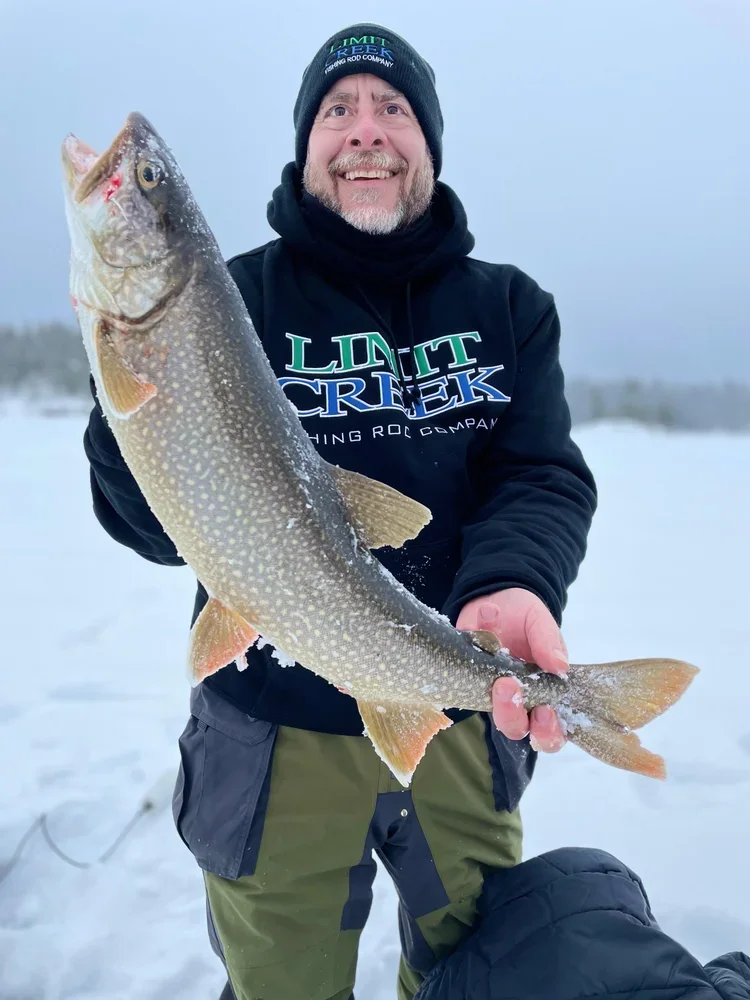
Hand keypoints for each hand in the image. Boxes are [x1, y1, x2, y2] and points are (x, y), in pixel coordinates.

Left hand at [456, 588, 566, 752]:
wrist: (494, 597)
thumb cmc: (525, 617)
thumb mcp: (540, 621)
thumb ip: (549, 642)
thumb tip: (560, 666)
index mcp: (544, 692)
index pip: (551, 729)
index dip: (548, 731)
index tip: (544, 711)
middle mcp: (517, 698)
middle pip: (516, 728)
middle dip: (513, 715)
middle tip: (509, 686)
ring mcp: (489, 690)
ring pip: (490, 713)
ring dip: (495, 703)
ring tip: (499, 679)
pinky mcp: (466, 676)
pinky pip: (463, 679)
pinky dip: (473, 654)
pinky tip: (485, 625)